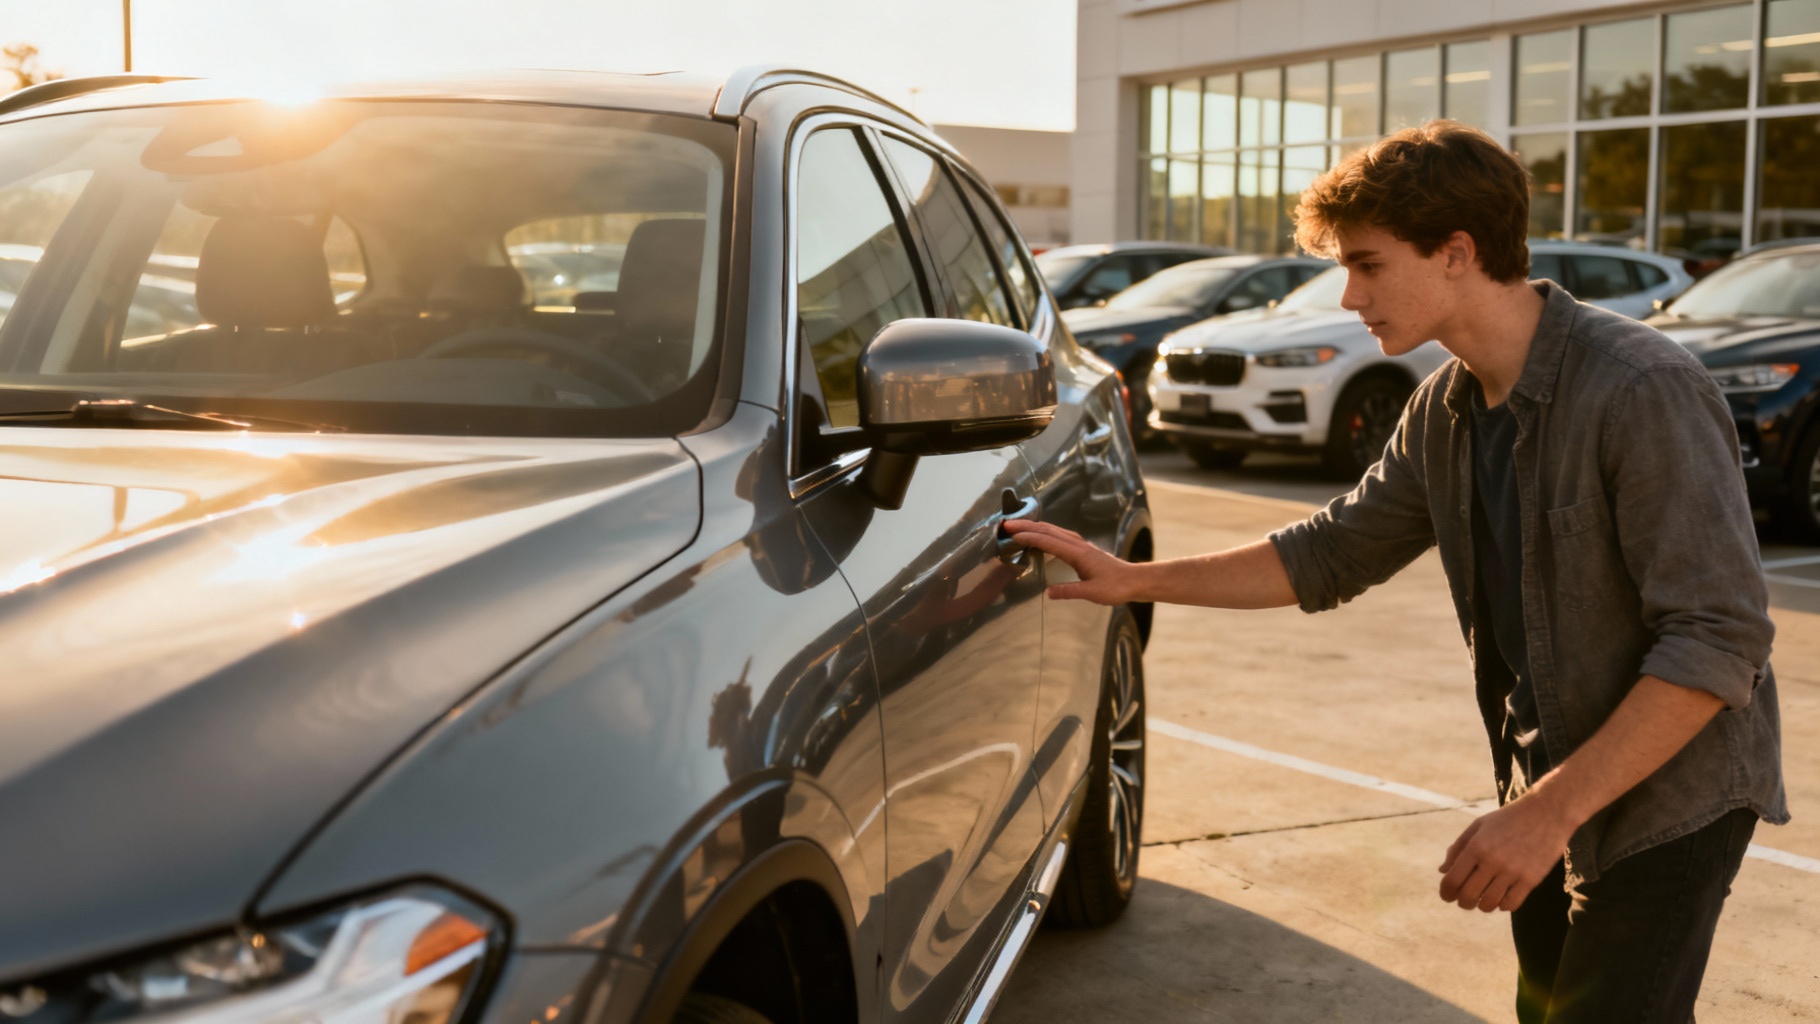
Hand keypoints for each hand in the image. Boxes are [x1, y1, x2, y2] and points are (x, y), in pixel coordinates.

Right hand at [1000, 520, 1142, 603]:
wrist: (1133, 580)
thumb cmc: (1115, 587)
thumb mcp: (1092, 592)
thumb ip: (1069, 591)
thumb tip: (1048, 592)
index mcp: (1077, 553)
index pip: (1048, 541)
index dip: (1029, 537)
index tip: (1012, 535)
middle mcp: (1077, 545)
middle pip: (1048, 530)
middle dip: (1026, 526)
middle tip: (1006, 525)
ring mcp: (1080, 544)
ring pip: (1053, 530)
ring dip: (1034, 527)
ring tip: (1017, 526)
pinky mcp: (1082, 548)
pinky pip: (1059, 534)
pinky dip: (1045, 531)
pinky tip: (1041, 534)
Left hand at [1437, 794, 1576, 911]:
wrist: (1546, 813)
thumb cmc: (1508, 819)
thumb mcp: (1478, 826)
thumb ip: (1458, 848)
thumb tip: (1442, 871)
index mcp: (1476, 847)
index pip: (1452, 880)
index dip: (1446, 892)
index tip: (1447, 896)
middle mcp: (1492, 861)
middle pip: (1468, 896)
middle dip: (1462, 902)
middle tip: (1464, 900)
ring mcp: (1513, 872)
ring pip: (1489, 904)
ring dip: (1482, 905)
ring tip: (1483, 898)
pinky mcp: (1531, 880)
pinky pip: (1511, 904)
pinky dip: (1503, 905)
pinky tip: (1502, 897)